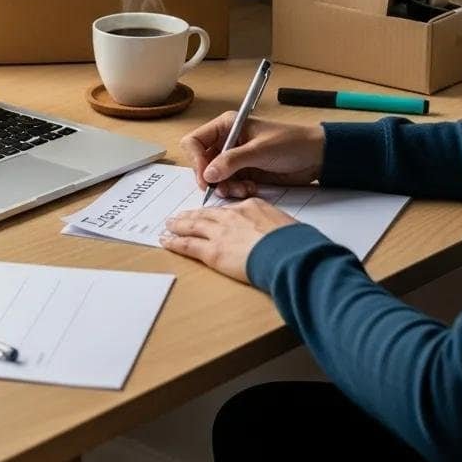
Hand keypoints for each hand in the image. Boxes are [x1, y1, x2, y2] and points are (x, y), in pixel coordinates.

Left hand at [159, 201, 297, 283]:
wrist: (288, 254)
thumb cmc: (295, 243)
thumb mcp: (288, 226)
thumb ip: (275, 227)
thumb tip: (279, 236)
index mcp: (252, 207)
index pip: (229, 210)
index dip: (217, 214)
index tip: (212, 216)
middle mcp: (232, 216)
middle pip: (207, 214)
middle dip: (192, 215)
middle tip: (180, 216)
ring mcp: (220, 232)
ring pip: (193, 226)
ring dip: (179, 225)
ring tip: (169, 225)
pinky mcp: (212, 251)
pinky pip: (188, 245)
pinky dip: (175, 242)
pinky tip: (166, 240)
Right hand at [180, 111, 324, 198]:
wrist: (316, 157)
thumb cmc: (291, 143)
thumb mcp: (260, 150)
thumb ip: (232, 161)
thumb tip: (207, 174)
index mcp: (226, 126)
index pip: (195, 142)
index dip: (196, 161)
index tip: (206, 178)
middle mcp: (226, 141)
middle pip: (202, 163)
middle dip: (212, 178)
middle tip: (227, 189)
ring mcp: (235, 159)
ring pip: (215, 178)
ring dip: (226, 187)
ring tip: (245, 189)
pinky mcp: (244, 173)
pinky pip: (229, 185)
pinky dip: (236, 191)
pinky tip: (251, 189)